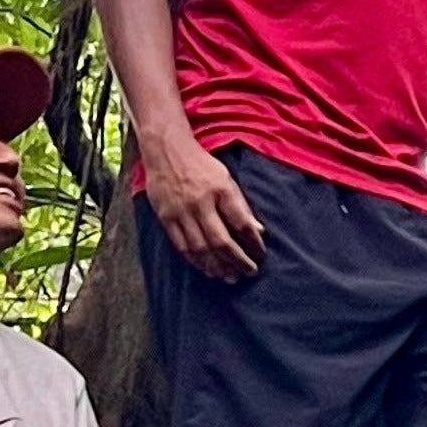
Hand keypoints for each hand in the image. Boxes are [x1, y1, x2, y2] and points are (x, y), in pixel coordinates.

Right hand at [148, 140, 266, 282]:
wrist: (166, 150)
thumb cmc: (201, 166)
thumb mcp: (226, 178)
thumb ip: (241, 205)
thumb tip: (258, 231)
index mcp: (220, 189)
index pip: (241, 223)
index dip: (253, 243)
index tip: (260, 255)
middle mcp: (200, 202)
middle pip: (221, 241)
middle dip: (237, 261)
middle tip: (248, 273)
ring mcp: (181, 211)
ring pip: (200, 248)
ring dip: (217, 266)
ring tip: (229, 276)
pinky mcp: (165, 218)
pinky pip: (182, 246)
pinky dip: (196, 261)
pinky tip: (207, 269)